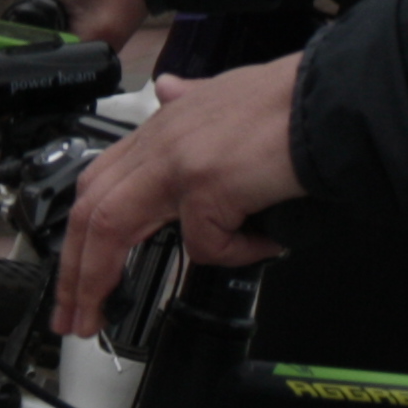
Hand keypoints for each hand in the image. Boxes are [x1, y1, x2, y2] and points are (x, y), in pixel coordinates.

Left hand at [53, 58, 304, 335]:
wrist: (335, 96)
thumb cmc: (295, 100)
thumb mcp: (227, 92)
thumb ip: (192, 100)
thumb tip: (168, 90)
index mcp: (165, 122)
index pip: (101, 179)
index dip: (82, 230)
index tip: (79, 270)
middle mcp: (163, 138)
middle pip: (90, 208)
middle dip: (73, 269)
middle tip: (74, 315)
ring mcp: (180, 160)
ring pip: (111, 227)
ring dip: (99, 281)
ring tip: (104, 317)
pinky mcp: (207, 185)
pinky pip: (206, 245)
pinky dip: (236, 253)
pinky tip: (266, 242)